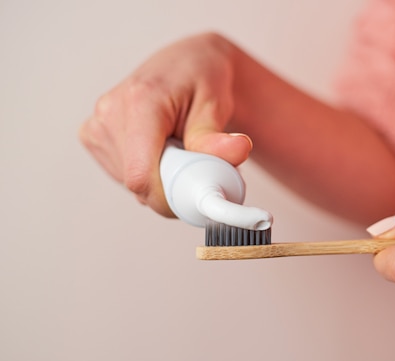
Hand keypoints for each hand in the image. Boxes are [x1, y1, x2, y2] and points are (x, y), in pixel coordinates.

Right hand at [79, 33, 252, 216]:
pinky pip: (123, 176)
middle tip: (195, 164)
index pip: (140, 175)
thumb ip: (217, 138)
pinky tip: (160, 150)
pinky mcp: (93, 136)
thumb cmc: (202, 80)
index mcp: (140, 101)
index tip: (195, 197)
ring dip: (161, 179)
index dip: (168, 198)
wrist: (186, 64)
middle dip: (172, 186)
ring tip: (177, 150)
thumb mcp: (217, 106)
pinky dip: (148, 173)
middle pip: (137, 183)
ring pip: (131, 185)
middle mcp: (110, 112)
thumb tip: (237, 151)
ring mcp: (97, 125)